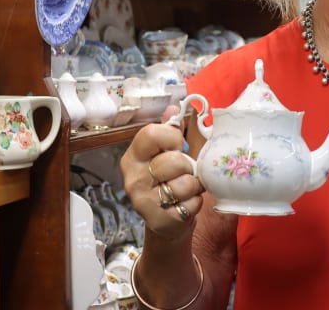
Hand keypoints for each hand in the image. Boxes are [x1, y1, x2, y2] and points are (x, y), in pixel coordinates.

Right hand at [119, 106, 205, 241]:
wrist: (168, 221)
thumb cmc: (170, 180)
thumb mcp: (170, 152)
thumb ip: (171, 129)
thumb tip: (174, 107)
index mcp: (134, 156)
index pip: (151, 134)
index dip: (173, 137)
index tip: (178, 145)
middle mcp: (133, 178)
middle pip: (173, 160)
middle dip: (188, 166)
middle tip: (185, 172)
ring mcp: (142, 201)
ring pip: (184, 184)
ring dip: (194, 186)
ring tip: (187, 189)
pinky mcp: (157, 220)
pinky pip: (190, 205)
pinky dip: (195, 203)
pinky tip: (186, 204)